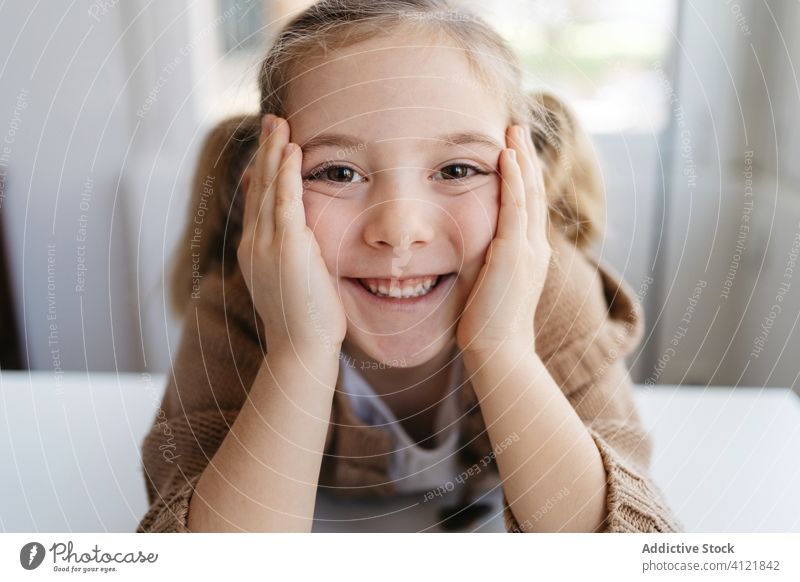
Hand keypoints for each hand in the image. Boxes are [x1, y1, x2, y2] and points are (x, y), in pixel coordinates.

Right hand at [237, 114, 346, 356]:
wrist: (300, 348)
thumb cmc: (305, 322)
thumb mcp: (291, 282)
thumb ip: (291, 255)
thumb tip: (300, 240)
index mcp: (255, 252)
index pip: (257, 203)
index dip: (263, 172)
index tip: (269, 148)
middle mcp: (254, 244)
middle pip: (259, 188)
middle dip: (265, 151)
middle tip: (271, 120)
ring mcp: (267, 244)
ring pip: (270, 188)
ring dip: (275, 152)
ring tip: (279, 123)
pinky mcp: (288, 247)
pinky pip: (286, 201)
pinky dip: (288, 174)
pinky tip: (292, 150)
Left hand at [455, 124, 552, 356]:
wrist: (499, 351)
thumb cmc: (487, 326)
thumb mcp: (487, 285)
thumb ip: (483, 262)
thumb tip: (466, 252)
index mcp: (529, 254)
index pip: (528, 206)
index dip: (523, 176)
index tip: (513, 150)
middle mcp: (535, 247)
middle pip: (534, 192)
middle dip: (526, 157)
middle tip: (517, 128)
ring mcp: (528, 250)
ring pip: (528, 193)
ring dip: (521, 159)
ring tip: (514, 131)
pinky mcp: (514, 254)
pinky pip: (515, 208)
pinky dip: (513, 180)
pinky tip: (506, 157)